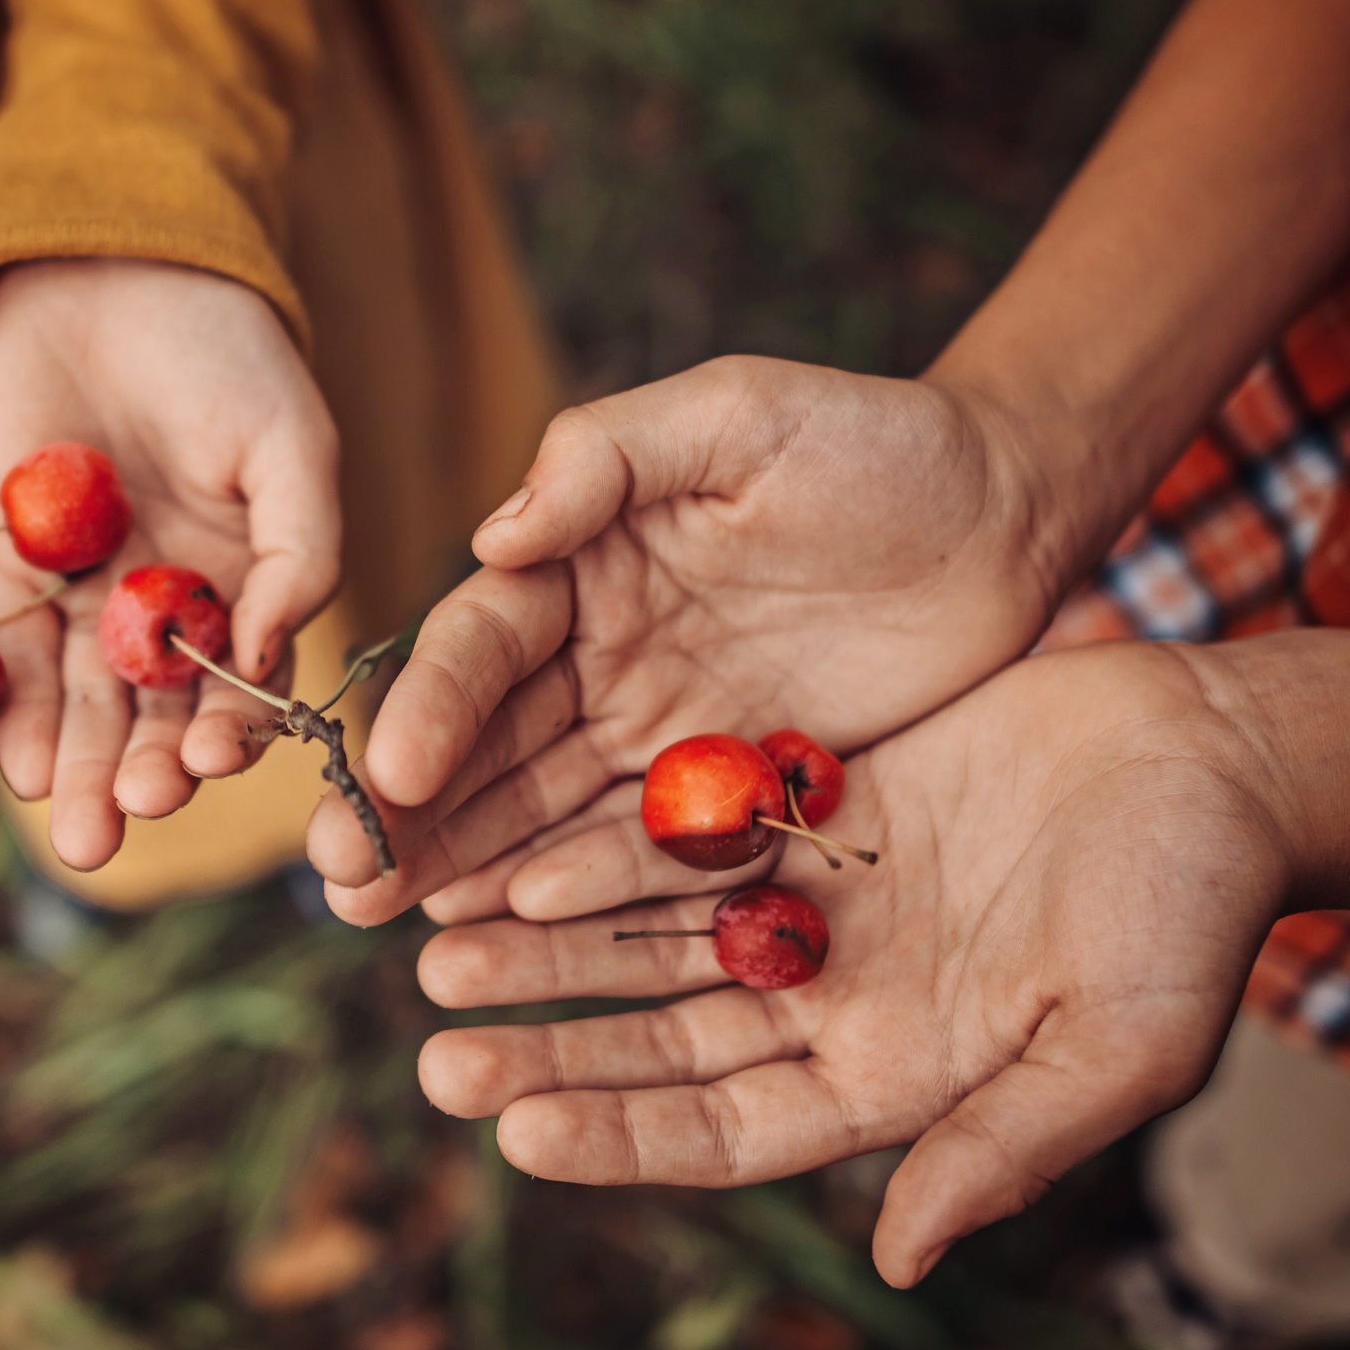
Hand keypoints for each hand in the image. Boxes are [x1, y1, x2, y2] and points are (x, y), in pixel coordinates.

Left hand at [0, 259, 340, 869]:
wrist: (115, 268)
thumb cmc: (227, 353)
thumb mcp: (291, 445)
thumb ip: (302, 553)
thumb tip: (273, 657)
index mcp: (246, 593)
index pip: (239, 690)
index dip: (227, 733)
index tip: (208, 762)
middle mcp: (165, 617)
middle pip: (150, 719)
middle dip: (137, 777)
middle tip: (119, 825)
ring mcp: (82, 599)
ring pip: (75, 706)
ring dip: (72, 769)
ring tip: (69, 826)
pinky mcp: (4, 572)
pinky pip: (1, 655)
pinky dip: (1, 710)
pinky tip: (1, 761)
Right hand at [312, 356, 1063, 923]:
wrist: (1007, 517)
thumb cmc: (874, 441)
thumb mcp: (739, 414)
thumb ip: (608, 458)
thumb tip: (492, 537)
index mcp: (580, 556)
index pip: (483, 641)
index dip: (431, 708)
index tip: (389, 778)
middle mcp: (598, 651)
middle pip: (484, 741)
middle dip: (410, 812)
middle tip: (342, 884)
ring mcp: (657, 729)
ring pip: (539, 808)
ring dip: (463, 866)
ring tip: (390, 927)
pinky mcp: (725, 793)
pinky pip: (638, 852)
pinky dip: (572, 895)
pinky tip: (507, 936)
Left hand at [407, 639, 1291, 1286]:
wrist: (1217, 754)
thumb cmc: (1192, 910)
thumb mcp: (1116, 1043)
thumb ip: (1004, 1144)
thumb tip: (900, 1262)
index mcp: (894, 1075)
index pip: (729, 1129)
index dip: (625, 1133)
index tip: (519, 1131)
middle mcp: (834, 997)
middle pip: (663, 1040)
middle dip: (553, 1049)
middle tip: (437, 1058)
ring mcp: (816, 899)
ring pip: (650, 938)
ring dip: (551, 950)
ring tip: (440, 950)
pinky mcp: (810, 804)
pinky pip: (683, 830)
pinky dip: (602, 845)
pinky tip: (516, 847)